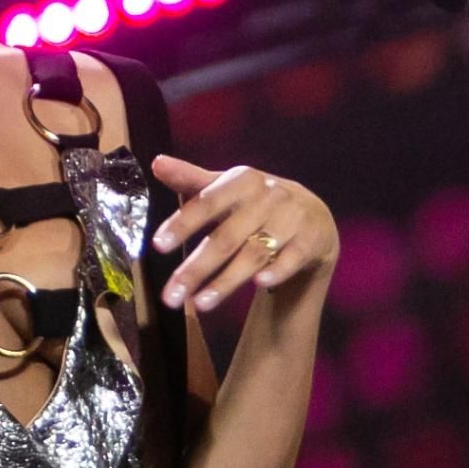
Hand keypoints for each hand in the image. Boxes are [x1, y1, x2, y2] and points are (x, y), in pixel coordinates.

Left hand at [148, 157, 337, 311]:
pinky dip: (277, 270)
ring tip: (199, 305)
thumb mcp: (227, 188)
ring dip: (226, 281)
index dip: (183, 223)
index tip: (157, 245)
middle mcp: (268, 196)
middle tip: (169, 296)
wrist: (312, 215)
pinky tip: (258, 285)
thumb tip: (156, 163)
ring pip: (254, 253)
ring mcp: (292, 218)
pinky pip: (292, 258)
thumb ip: (192, 180)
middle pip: (226, 237)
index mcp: (243, 180)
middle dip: (196, 268)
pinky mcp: (311, 239)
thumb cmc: (258, 202)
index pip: (207, 202)